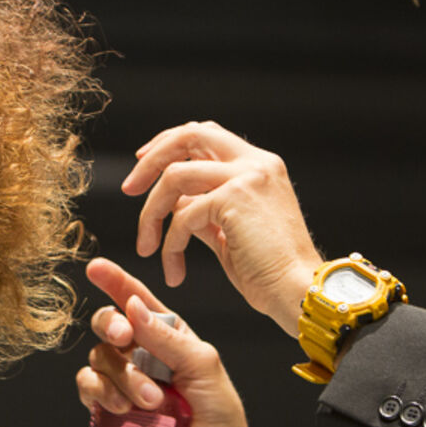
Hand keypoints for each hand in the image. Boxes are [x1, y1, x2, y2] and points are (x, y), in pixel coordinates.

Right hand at [76, 257, 277, 426]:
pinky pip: (87, 389)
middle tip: (128, 341)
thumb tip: (138, 310)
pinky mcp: (110, 414)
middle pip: (111, 328)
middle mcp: (147, 361)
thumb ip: (175, 341)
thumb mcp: (211, 376)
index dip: (118, 283)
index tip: (97, 266)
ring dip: (118, 376)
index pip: (142, 304)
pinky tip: (119, 408)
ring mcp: (127, 387)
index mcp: (174, 343)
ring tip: (148, 403)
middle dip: (114, 329)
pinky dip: (96, 393)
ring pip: (99, 359)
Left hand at [125, 120, 323, 335]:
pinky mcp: (234, 197)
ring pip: (176, 175)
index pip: (207, 135)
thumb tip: (175, 205)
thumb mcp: (231, 233)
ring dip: (151, 213)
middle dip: (151, 160)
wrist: (297, 291)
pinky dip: (171, 243)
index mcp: (260, 166)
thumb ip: (205, 211)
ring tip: (147, 248)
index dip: (170, 145)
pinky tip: (174, 269)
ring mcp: (247, 176)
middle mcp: (256, 163)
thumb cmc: (269, 273)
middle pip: (190, 135)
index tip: (143, 167)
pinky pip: (184, 214)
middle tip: (128, 189)